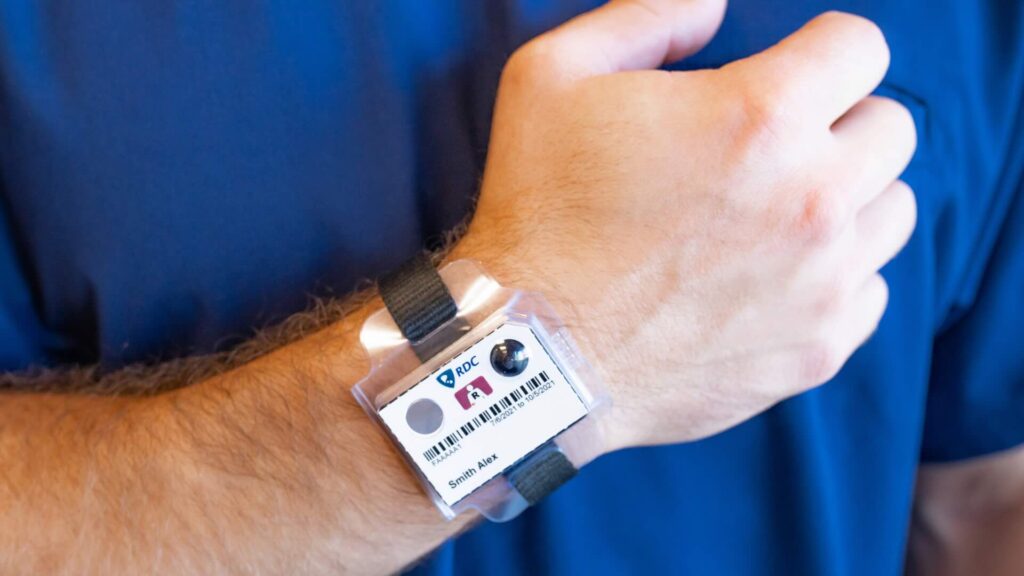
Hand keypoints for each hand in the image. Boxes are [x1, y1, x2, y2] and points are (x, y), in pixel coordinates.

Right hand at [454, 0, 916, 451]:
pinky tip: (774, 277)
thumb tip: (713, 4)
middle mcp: (812, 199)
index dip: (822, 51)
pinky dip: (837, 276)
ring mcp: (823, 281)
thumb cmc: (538, 213)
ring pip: (893, 210)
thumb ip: (647, 15)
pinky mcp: (819, 348)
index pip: (861, 47)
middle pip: (892, 128)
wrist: (531, 353)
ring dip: (850, 200)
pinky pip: (873, 290)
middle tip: (777, 149)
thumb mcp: (552, 76)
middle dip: (841, 123)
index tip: (791, 74)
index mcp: (759, 118)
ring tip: (781, 214)